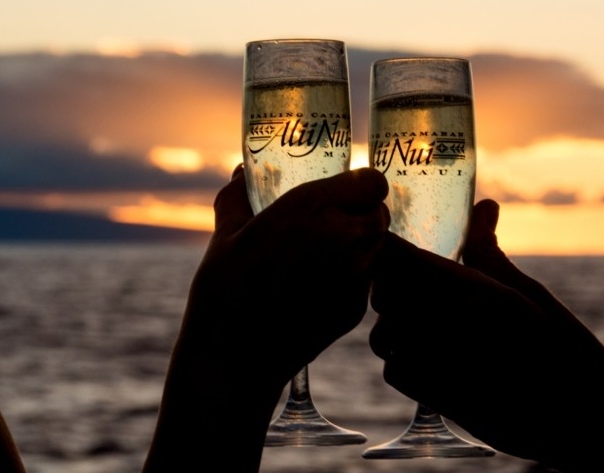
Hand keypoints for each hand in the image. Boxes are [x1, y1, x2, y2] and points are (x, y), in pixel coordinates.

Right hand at [180, 165, 389, 388]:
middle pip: (380, 213)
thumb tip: (243, 174)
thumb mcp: (224, 233)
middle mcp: (342, 238)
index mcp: (311, 208)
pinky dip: (352, 275)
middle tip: (336, 219)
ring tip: (326, 251)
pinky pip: (366, 279)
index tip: (345, 189)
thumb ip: (239, 195)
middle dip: (362, 213)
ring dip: (361, 243)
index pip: (372, 182)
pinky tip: (317, 283)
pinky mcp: (355, 308)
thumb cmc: (224, 290)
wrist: (233, 356)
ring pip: (378, 246)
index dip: (361, 184)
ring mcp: (354, 276)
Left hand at [369, 199, 603, 463]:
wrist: (577, 418)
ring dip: (399, 324)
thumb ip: (487, 250)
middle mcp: (433, 322)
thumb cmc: (561, 349)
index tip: (401, 246)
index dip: (388, 246)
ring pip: (381, 330)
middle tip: (431, 289)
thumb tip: (483, 207)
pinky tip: (442, 359)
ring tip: (441, 327)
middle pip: (381, 290)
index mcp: (458, 286)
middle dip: (397, 284)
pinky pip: (391, 367)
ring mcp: (425, 361)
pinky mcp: (424, 394)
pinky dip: (406, 360)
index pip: (388, 253)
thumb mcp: (526, 291)